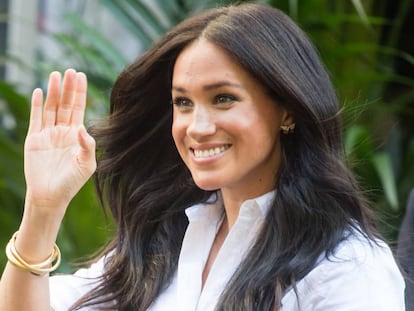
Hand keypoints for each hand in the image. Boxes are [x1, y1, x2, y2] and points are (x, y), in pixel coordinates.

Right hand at [24, 69, 95, 216]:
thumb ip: (87, 145)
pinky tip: (40, 92)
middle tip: (70, 70)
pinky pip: (36, 118)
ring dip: (54, 92)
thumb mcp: (86, 164)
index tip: (81, 76)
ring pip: (51, 108)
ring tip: (55, 75)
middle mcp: (63, 131)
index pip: (79, 109)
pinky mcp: (34, 139)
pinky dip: (37, 105)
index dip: (80, 93)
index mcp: (77, 136)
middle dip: (68, 88)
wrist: (50, 196)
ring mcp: (48, 134)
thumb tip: (82, 127)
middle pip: (66, 104)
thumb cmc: (72, 182)